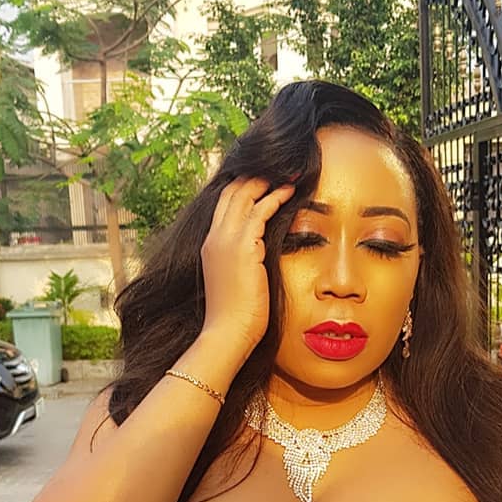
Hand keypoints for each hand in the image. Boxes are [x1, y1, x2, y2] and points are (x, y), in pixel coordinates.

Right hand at [200, 176, 295, 357]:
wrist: (227, 332)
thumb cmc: (235, 317)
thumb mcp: (236, 282)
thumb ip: (243, 264)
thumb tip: (259, 257)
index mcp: (211, 246)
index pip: (224, 206)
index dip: (242, 189)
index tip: (260, 181)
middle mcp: (215, 238)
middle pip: (231, 193)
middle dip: (253, 177)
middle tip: (276, 169)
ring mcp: (225, 240)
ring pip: (244, 195)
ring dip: (267, 181)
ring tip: (287, 174)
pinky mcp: (242, 245)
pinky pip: (260, 210)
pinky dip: (276, 197)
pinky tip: (290, 192)